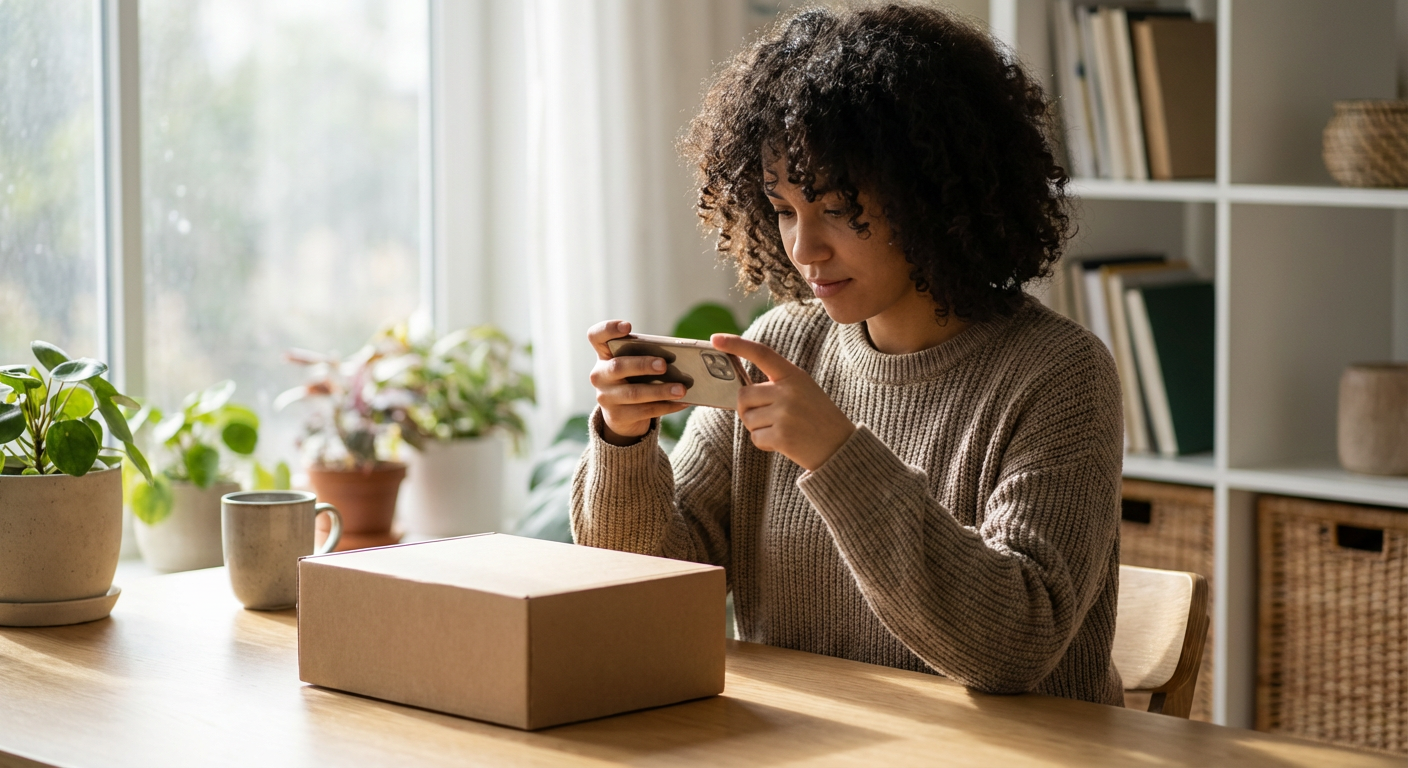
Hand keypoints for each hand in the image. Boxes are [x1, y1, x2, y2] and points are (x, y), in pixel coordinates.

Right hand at [587, 319, 689, 445]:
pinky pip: (644, 411)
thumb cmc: (633, 379)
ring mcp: (605, 397)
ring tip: (682, 389)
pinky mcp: (616, 416)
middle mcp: (599, 375)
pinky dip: (666, 406)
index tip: (628, 326)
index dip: (609, 329)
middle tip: (663, 365)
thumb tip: (677, 359)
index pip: (596, 336)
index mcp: (603, 355)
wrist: (621, 414)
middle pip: (618, 366)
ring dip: (660, 391)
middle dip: (642, 365)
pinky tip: (682, 402)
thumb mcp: (634, 364)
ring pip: (634, 393)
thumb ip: (646, 357)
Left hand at [710, 334, 855, 470]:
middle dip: (748, 409)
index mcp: (793, 375)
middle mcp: (788, 391)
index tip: (715, 339)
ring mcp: (785, 413)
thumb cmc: (817, 418)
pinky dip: (765, 443)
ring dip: (759, 428)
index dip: (736, 344)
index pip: (761, 353)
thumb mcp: (803, 390)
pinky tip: (785, 442)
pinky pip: (756, 437)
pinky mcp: (782, 436)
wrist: (841, 447)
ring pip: (748, 419)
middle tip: (768, 417)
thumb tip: (740, 392)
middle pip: (743, 395)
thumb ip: (776, 385)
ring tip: (783, 430)